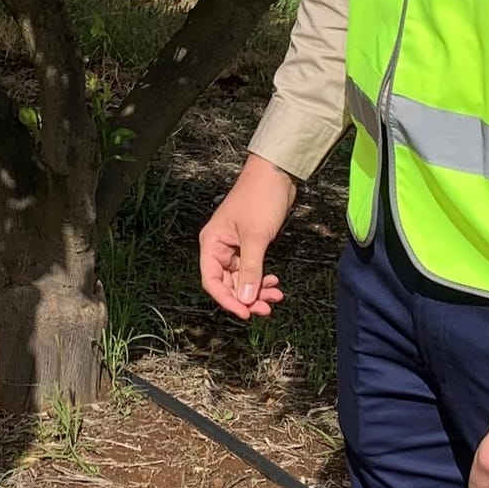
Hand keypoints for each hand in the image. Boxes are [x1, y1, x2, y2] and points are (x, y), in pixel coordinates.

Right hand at [198, 154, 294, 319]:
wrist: (276, 175)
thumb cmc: (260, 198)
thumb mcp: (256, 237)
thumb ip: (251, 270)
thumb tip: (245, 299)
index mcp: (212, 243)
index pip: (212, 281)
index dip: (228, 300)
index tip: (246, 313)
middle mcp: (219, 246)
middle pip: (227, 283)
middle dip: (247, 297)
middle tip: (266, 308)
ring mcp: (235, 246)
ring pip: (242, 279)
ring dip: (257, 290)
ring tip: (276, 296)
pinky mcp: (249, 244)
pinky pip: (252, 269)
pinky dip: (262, 278)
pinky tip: (274, 283)